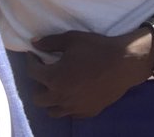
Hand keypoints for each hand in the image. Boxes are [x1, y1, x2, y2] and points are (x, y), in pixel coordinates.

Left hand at [24, 27, 153, 118]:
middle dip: (37, 84)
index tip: (33, 55)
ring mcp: (75, 108)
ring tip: (57, 86)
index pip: (32, 73)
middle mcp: (61, 97)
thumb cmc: (96, 49)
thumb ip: (50, 42)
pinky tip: (72, 94)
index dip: (30, 61)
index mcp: (54, 78)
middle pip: (38, 98)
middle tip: (44, 72)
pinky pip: (70, 114)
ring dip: (50, 99)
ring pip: (53, 111)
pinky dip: (67, 106)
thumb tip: (34, 43)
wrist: (123, 64)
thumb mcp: (71, 39)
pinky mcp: (88, 112)